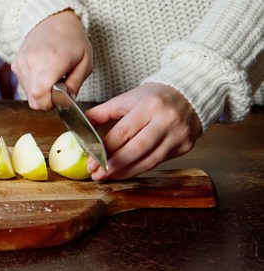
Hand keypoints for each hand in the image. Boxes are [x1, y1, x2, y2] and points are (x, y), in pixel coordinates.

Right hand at [11, 10, 91, 108]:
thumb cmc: (72, 40)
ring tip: (51, 76)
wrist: (52, 20)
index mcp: (53, 60)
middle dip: (47, 100)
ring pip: (28, 95)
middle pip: (33, 100)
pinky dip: (34, 84)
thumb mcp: (85, 62)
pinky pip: (24, 86)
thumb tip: (66, 103)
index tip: (60, 96)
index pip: (40, 95)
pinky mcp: (15, 64)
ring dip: (41, 92)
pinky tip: (42, 72)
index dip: (50, 103)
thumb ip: (75, 85)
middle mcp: (33, 62)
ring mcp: (21, 63)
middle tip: (59, 87)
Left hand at [85, 83, 202, 180]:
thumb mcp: (126, 99)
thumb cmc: (154, 97)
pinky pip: (158, 162)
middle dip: (114, 165)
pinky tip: (125, 171)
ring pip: (149, 161)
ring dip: (126, 172)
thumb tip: (80, 128)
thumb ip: (102, 113)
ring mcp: (178, 136)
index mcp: (150, 106)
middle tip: (97, 174)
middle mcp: (166, 121)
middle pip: (136, 149)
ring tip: (108, 176)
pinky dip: (140, 168)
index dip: (105, 150)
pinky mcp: (185, 147)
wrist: (190, 94)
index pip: (123, 132)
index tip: (91, 162)